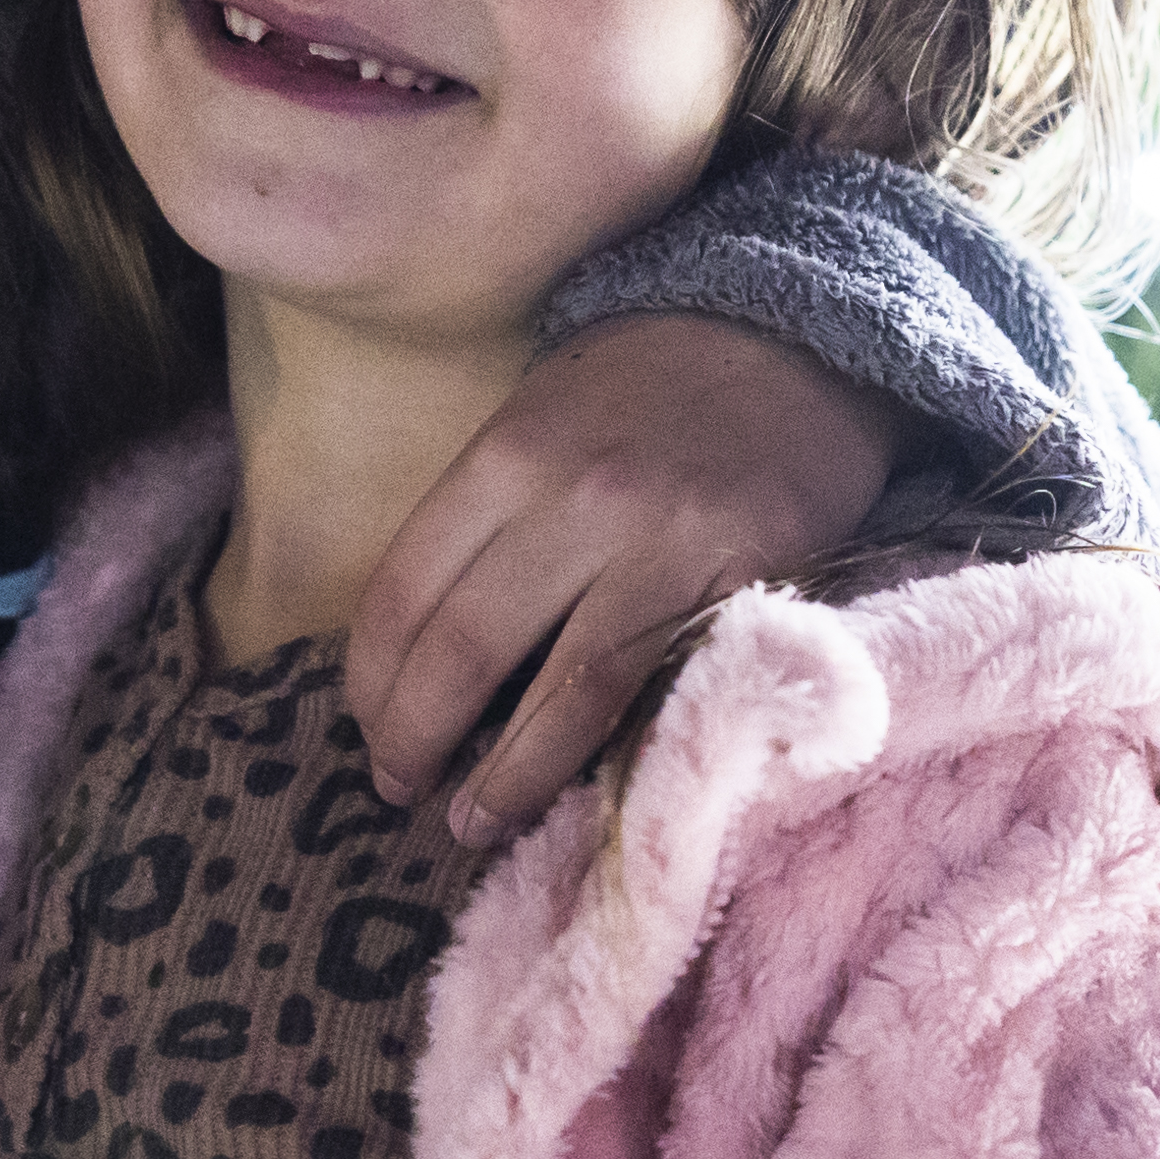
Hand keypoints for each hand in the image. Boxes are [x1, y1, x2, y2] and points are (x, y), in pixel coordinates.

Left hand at [350, 310, 901, 836]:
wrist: (794, 336)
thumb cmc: (644, 389)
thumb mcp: (537, 420)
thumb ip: (482, 524)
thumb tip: (417, 654)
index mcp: (508, 456)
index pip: (403, 593)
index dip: (371, 683)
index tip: (365, 732)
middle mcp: (580, 500)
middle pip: (466, 650)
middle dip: (418, 739)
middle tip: (400, 789)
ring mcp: (671, 545)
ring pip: (569, 693)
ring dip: (509, 777)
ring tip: (474, 822)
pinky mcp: (750, 582)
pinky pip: (669, 689)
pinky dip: (615, 752)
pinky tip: (583, 792)